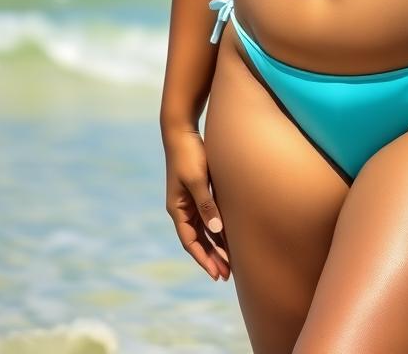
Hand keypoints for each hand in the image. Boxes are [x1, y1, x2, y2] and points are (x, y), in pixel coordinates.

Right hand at [163, 126, 230, 282]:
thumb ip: (206, 204)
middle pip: (197, 240)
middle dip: (211, 257)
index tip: (216, 274)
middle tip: (226, 275)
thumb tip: (216, 230)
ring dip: (215, 245)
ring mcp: (189, 200)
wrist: (182, 132)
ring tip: (229, 262)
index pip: (190, 242)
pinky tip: (228, 236)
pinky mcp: (198, 191)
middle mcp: (182, 208)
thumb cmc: (189, 154)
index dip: (203, 259)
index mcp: (177, 209)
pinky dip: (216, 228)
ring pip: (203, 230)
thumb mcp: (198, 180)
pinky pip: (207, 217)